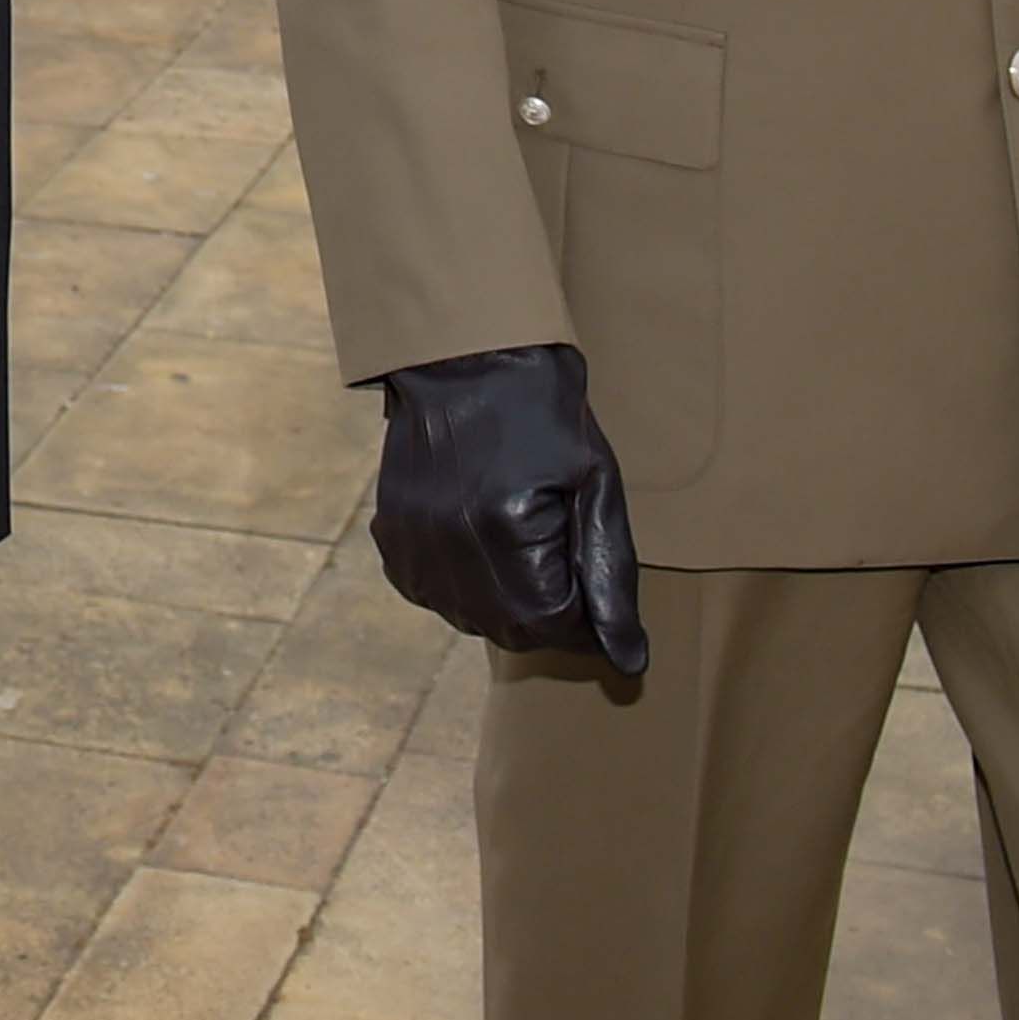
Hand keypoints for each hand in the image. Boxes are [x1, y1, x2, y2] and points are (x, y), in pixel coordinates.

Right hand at [369, 344, 648, 673]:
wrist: (464, 358)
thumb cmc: (543, 416)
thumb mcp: (596, 486)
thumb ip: (611, 577)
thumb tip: (628, 662)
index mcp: (505, 527)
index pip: (555, 626)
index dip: (587, 621)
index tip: (598, 591)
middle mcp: (448, 543)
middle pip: (511, 630)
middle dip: (549, 615)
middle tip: (565, 564)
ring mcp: (411, 541)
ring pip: (470, 618)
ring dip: (506, 604)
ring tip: (524, 549)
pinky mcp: (390, 535)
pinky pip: (432, 594)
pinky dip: (463, 586)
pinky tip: (481, 544)